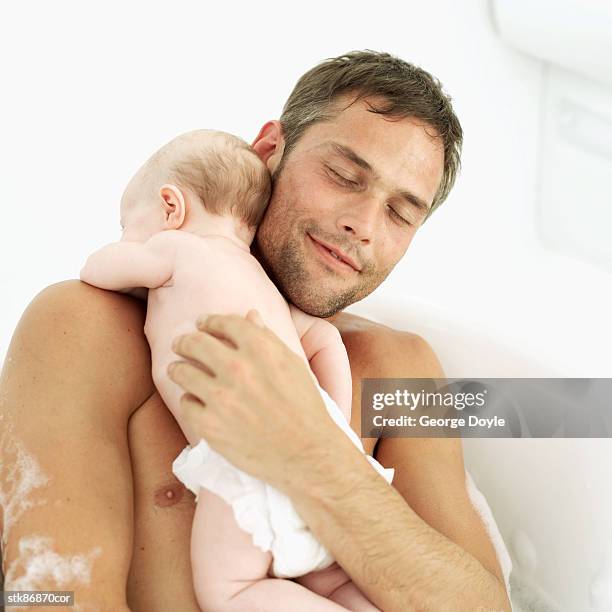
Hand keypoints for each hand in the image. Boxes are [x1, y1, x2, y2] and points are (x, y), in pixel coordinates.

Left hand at [167, 310, 339, 488]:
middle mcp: (238, 369)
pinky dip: (189, 400)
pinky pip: (185, 403)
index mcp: (261, 350)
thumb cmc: (305, 406)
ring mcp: (221, 398)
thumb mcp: (293, 365)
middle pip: (196, 343)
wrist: (307, 453)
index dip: (210, 321)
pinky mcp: (210, 425)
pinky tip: (194, 400)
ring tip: (176, 369)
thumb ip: (268, 338)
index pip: (224, 323)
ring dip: (177, 368)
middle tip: (179, 343)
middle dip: (184, 341)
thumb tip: (250, 315)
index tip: (202, 323)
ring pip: (182, 372)